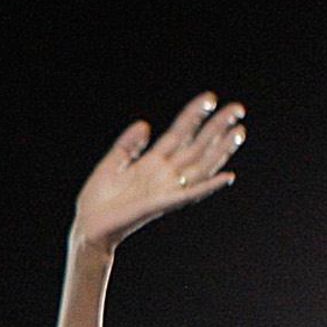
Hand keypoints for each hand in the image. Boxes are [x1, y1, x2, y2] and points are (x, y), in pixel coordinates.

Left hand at [72, 92, 244, 251]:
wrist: (87, 228)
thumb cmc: (97, 201)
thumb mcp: (112, 164)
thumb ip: (129, 144)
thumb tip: (145, 124)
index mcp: (152, 163)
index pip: (180, 133)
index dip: (194, 115)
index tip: (210, 98)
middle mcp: (164, 175)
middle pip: (197, 146)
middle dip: (216, 128)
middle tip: (238, 109)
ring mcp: (166, 189)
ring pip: (201, 166)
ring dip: (221, 151)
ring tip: (239, 132)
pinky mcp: (161, 205)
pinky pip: (190, 195)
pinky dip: (209, 186)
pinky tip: (227, 177)